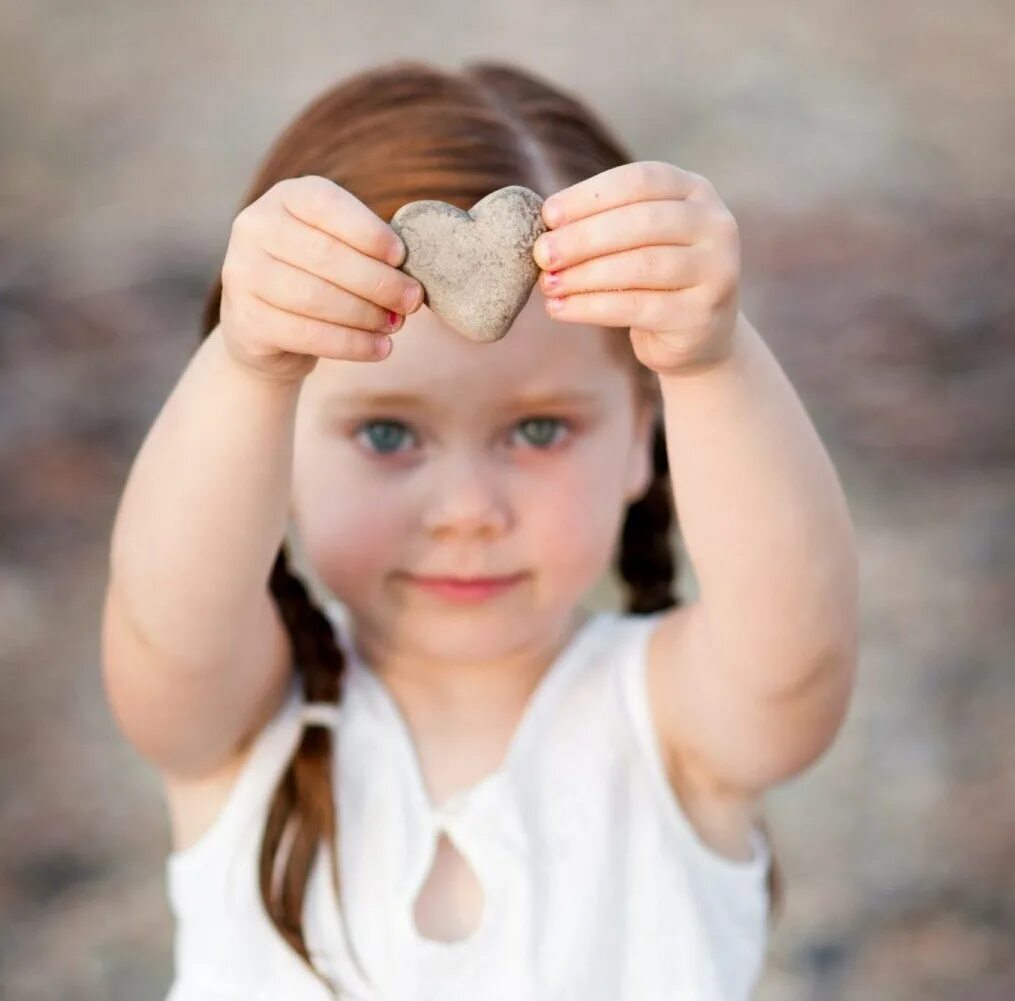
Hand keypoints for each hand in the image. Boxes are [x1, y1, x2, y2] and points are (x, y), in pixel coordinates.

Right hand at [218, 175, 424, 383]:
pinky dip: (351, 344)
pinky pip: (306, 334)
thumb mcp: (339, 250)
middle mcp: (254, 228)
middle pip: (325, 255)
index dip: (369, 232)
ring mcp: (241, 273)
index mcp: (284, 198)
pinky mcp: (244, 319)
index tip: (401, 257)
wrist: (268, 331)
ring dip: (366, 315)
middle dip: (377, 281)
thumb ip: (369, 252)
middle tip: (411, 301)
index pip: (327, 205)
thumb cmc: (319, 280)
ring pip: (315, 297)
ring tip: (395, 325)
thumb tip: (411, 278)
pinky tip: (379, 348)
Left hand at [532, 161, 740, 376]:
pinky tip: (560, 309)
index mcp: (696, 192)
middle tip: (542, 253)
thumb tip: (547, 224)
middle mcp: (715, 226)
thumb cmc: (655, 280)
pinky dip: (591, 308)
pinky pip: (637, 307)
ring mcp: (716, 271)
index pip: (640, 181)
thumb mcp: (638, 241)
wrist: (698, 336)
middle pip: (641, 222)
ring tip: (548, 284)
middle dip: (583, 237)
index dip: (591, 195)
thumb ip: (605, 224)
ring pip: (641, 266)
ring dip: (584, 275)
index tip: (548, 215)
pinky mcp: (700, 315)